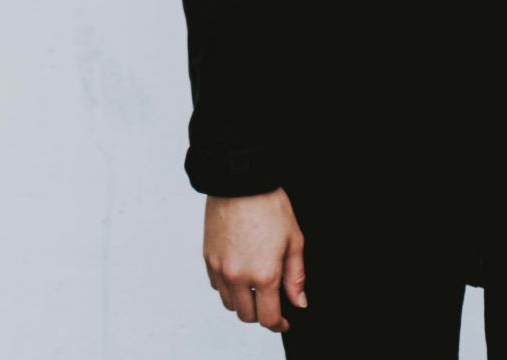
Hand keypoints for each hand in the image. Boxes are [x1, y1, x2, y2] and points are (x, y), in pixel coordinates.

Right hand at [202, 188, 307, 332]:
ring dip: (243, 302)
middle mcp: (238, 277)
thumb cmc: (269, 205)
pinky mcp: (208, 258)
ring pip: (230, 303)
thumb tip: (298, 301)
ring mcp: (220, 269)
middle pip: (247, 315)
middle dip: (261, 314)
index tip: (284, 321)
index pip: (268, 317)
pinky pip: (217, 286)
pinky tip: (240, 274)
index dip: (279, 324)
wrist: (240, 181)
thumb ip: (296, 276)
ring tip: (255, 287)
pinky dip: (228, 288)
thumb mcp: (294, 241)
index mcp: (263, 275)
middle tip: (271, 302)